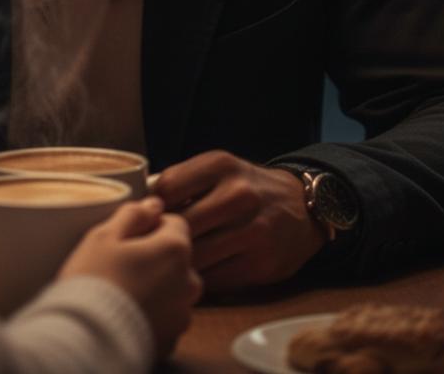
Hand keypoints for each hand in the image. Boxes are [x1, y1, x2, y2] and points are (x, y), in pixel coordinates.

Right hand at [59, 197, 201, 358]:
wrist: (86, 338)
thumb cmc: (93, 281)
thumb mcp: (104, 236)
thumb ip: (133, 214)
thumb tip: (154, 204)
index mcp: (175, 250)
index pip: (175, 223)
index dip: (151, 224)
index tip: (128, 236)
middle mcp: (188, 282)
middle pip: (176, 258)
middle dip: (155, 257)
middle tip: (121, 263)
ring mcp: (181, 314)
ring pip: (173, 289)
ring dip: (156, 286)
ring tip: (122, 290)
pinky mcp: (171, 340)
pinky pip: (165, 318)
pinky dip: (152, 313)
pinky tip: (126, 312)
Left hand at [152, 150, 323, 292]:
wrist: (303, 207)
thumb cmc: (247, 187)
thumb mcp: (219, 168)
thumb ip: (183, 180)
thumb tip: (140, 203)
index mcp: (221, 165)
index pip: (167, 187)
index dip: (152, 206)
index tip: (148, 216)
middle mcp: (239, 195)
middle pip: (180, 225)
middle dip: (162, 237)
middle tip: (152, 245)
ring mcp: (253, 230)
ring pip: (196, 255)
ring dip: (178, 261)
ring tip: (169, 262)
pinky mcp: (261, 263)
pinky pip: (214, 278)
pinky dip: (199, 278)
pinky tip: (193, 273)